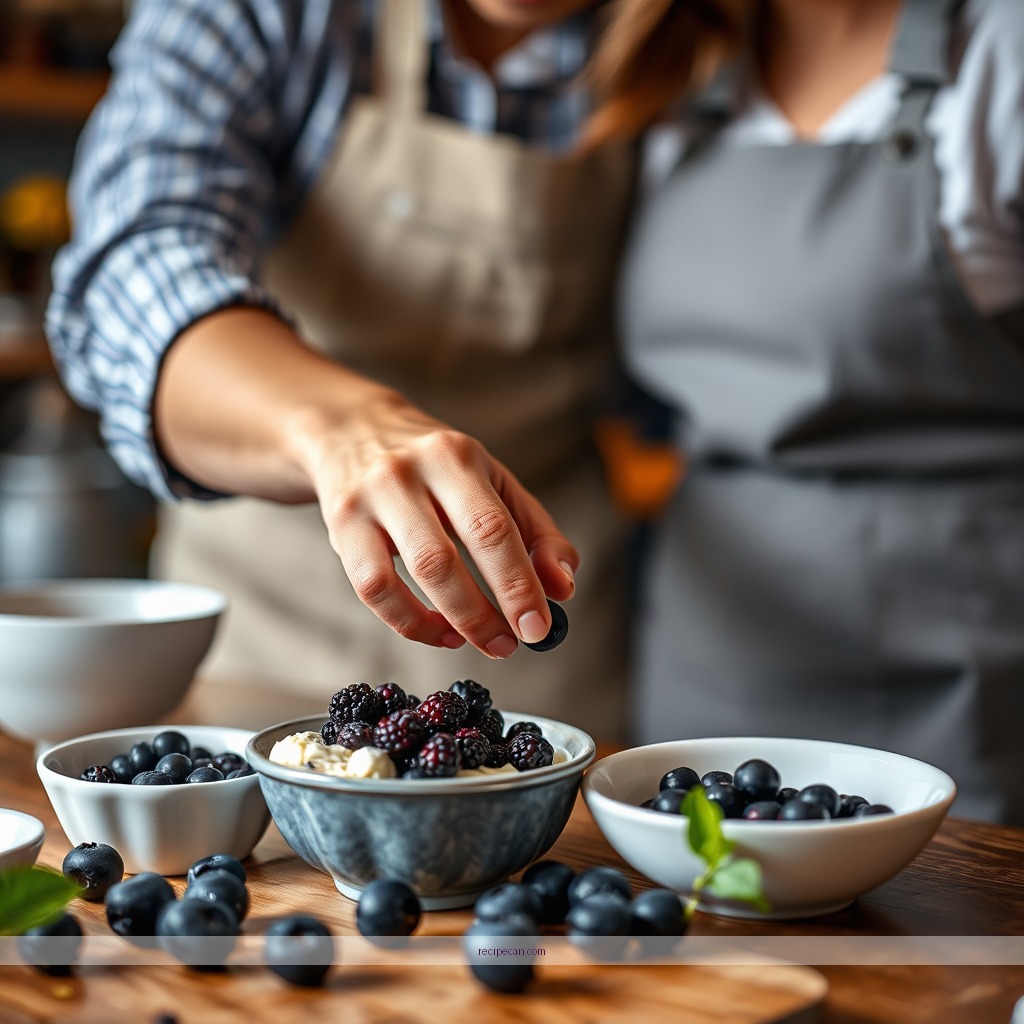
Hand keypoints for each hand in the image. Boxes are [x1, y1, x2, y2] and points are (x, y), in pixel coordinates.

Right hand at [296, 392, 577, 657]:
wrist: (351, 429)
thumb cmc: (437, 466)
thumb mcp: (493, 480)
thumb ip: (536, 532)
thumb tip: (563, 588)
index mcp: (455, 456)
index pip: (492, 529)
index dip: (518, 585)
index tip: (539, 628)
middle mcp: (406, 473)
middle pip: (444, 559)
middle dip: (483, 614)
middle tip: (510, 646)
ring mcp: (367, 499)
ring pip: (407, 576)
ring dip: (451, 621)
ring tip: (480, 641)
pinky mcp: (340, 526)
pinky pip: (372, 589)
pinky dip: (408, 621)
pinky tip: (438, 630)